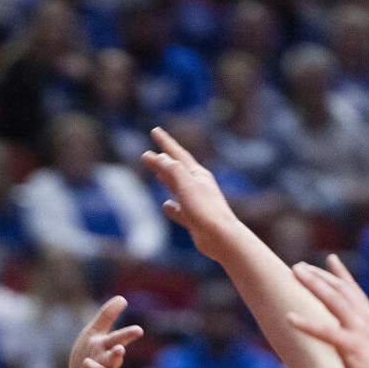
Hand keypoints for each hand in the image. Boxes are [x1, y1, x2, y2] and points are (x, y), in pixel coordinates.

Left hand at [63, 296, 143, 367]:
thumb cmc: (89, 356)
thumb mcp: (94, 334)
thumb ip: (106, 317)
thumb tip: (123, 298)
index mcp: (106, 349)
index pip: (118, 340)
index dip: (128, 336)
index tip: (138, 330)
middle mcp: (104, 366)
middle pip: (114, 362)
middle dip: (116, 356)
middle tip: (119, 350)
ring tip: (86, 362)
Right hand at [141, 126, 241, 260]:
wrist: (220, 237)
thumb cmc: (205, 210)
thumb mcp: (187, 185)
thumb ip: (172, 170)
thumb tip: (160, 158)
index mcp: (198, 174)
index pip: (177, 154)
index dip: (165, 142)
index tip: (154, 131)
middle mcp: (198, 186)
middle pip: (175, 170)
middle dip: (162, 161)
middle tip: (148, 154)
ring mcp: (196, 203)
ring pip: (177, 188)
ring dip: (166, 180)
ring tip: (157, 175)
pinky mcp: (194, 220)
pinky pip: (179, 210)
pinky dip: (170, 206)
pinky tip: (165, 206)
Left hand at [286, 254, 368, 367]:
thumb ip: (365, 333)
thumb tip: (357, 332)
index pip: (354, 289)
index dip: (340, 273)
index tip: (329, 258)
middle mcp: (365, 318)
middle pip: (339, 289)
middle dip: (318, 275)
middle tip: (297, 266)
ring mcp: (358, 330)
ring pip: (333, 300)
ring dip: (312, 284)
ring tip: (293, 274)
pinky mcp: (351, 346)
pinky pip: (325, 331)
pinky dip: (305, 323)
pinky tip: (288, 317)